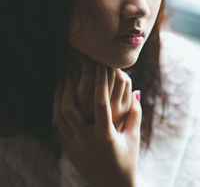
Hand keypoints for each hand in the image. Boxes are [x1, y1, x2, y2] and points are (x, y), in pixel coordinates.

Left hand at [52, 64, 141, 186]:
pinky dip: (56, 110)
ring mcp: (74, 145)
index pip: (100, 103)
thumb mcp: (133, 138)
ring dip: (59, 96)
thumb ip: (135, 115)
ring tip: (62, 81)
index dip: (100, 83)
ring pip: (58, 117)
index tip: (99, 66)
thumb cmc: (126, 161)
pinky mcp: (68, 150)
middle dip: (70, 87)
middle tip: (73, 71)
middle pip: (70, 109)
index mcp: (105, 136)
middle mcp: (86, 140)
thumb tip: (137, 92)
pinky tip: (59, 100)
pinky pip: (56, 127)